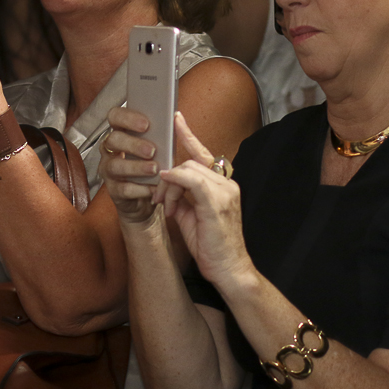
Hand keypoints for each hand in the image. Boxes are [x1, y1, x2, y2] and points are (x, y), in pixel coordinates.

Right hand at [100, 106, 163, 224]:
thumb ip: (163, 135)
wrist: (151, 198)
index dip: (127, 118)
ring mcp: (109, 170)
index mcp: (122, 133)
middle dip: (133, 144)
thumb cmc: (155, 166)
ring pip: (115, 165)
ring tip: (154, 169)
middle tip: (152, 150)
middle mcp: (111, 149)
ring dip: (136, 166)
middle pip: (113, 139)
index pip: (115, 117)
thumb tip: (177, 119)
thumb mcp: (161, 149)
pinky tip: (153, 187)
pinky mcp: (114, 190)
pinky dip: (139, 188)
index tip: (146, 124)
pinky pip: (123, 188)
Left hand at [154, 113, 254, 288]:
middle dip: (169, 176)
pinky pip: (192, 180)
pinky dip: (175, 181)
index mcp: (223, 185)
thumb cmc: (211, 247)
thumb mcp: (192, 216)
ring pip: (188, 169)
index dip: (188, 135)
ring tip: (167, 207)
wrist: (229, 270)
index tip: (176, 118)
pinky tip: (166, 190)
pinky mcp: (217, 202)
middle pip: (190, 162)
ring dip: (169, 186)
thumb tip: (167, 185)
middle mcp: (226, 184)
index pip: (204, 154)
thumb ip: (183, 197)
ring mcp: (224, 192)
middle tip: (159, 197)